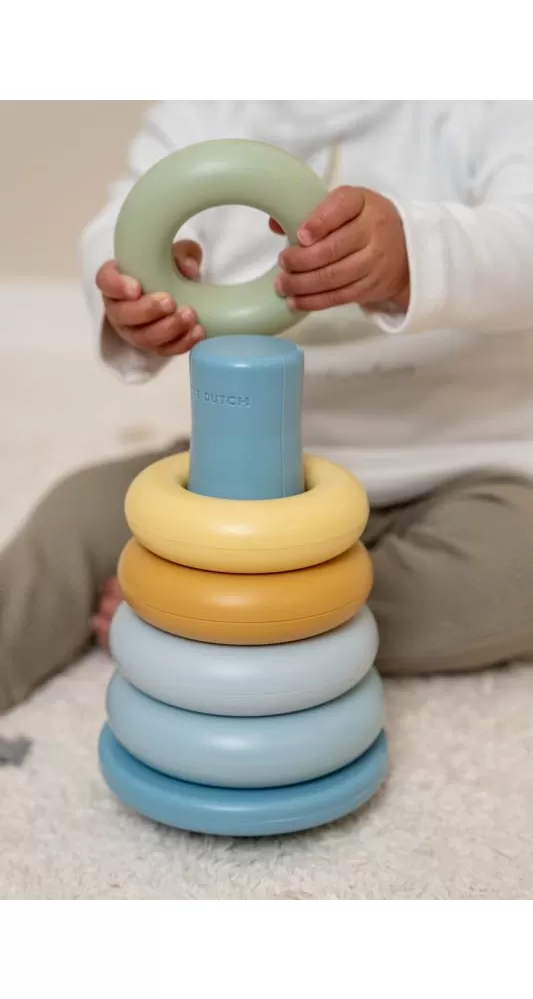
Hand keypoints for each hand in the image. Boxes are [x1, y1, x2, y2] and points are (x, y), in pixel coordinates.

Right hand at [96, 239, 204, 355]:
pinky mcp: (154, 347)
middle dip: (147, 311)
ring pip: (144, 337)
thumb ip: (180, 254)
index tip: (136, 287)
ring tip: (189, 316)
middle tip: (170, 302)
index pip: (106, 282)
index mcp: (116, 281)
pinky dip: (183, 343)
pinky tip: (198, 331)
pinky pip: (164, 350)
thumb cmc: (166, 269)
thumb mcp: (173, 255)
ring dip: (168, 329)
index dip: (118, 286)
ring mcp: (135, 332)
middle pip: (123, 315)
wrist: (178, 291)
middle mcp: (119, 310)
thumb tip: (189, 268)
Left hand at [271, 187, 409, 312]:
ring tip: (282, 285)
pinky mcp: (370, 287)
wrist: (405, 251)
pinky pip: (338, 297)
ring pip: (332, 277)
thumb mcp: (344, 206)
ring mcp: (374, 262)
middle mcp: (372, 231)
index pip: (341, 206)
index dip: (318, 222)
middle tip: (283, 262)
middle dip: (301, 260)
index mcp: (362, 203)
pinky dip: (313, 301)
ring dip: (302, 284)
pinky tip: (295, 300)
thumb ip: (312, 211)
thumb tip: (276, 224)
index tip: (300, 235)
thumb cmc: (363, 223)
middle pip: (332, 249)